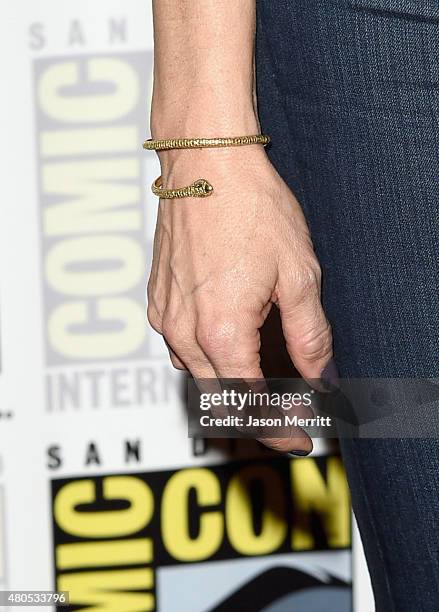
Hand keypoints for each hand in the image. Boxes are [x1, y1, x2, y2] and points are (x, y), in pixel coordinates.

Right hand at [147, 146, 332, 453]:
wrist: (206, 164)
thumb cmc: (251, 210)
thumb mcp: (299, 275)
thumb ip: (310, 336)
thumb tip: (321, 376)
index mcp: (222, 332)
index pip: (249, 405)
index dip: (277, 429)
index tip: (299, 438)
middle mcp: (184, 333)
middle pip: (219, 400)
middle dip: (257, 417)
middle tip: (291, 416)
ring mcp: (165, 317)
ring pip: (198, 377)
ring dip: (232, 389)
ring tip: (269, 383)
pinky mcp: (157, 301)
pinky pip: (181, 350)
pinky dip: (210, 362)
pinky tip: (233, 348)